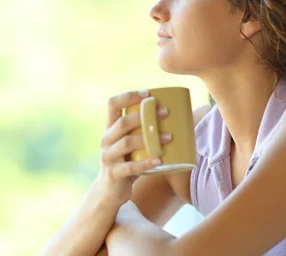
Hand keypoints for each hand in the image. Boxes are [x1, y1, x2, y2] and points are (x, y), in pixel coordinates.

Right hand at [95, 90, 171, 207]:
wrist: (110, 191)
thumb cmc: (127, 161)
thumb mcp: (130, 144)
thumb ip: (143, 132)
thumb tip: (179, 118)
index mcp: (109, 128)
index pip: (113, 104)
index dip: (128, 96)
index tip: (148, 94)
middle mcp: (106, 139)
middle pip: (122, 123)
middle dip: (144, 115)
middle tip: (166, 112)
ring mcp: (108, 157)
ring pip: (127, 143)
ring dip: (149, 139)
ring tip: (169, 137)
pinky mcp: (114, 174)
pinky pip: (131, 167)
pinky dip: (146, 163)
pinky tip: (160, 161)